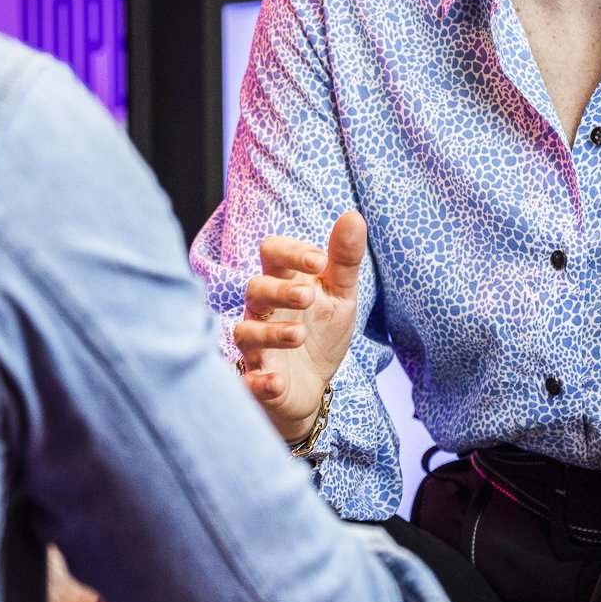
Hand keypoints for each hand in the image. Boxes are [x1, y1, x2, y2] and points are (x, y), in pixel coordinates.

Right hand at [233, 212, 365, 444]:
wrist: (313, 385)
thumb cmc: (321, 331)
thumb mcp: (339, 295)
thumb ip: (344, 259)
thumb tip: (354, 216)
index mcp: (282, 282)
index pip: (273, 253)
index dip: (292, 253)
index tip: (320, 261)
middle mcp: (263, 310)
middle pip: (255, 289)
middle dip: (280, 291)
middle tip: (308, 296)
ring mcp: (257, 345)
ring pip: (246, 332)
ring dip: (271, 333)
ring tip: (299, 335)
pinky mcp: (256, 380)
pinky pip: (248, 380)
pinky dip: (259, 381)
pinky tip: (277, 382)